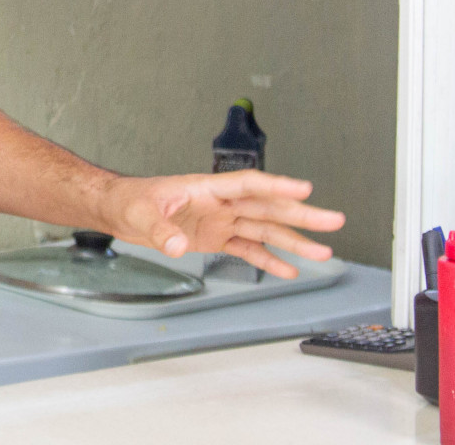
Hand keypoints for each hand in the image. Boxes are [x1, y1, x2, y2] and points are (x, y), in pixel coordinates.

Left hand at [94, 170, 345, 279]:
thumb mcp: (141, 216)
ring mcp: (221, 221)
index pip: (248, 184)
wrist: (121, 210)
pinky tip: (290, 269)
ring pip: (264, 230)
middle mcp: (220, 204)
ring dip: (294, 241)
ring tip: (323, 253)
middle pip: (267, 208)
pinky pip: (248, 249)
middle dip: (301, 215)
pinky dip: (269, 259)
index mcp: (206, 188)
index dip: (276, 186)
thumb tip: (179, 246)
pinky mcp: (216, 238)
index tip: (304, 189)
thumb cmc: (131, 201)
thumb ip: (162, 232)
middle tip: (333, 220)